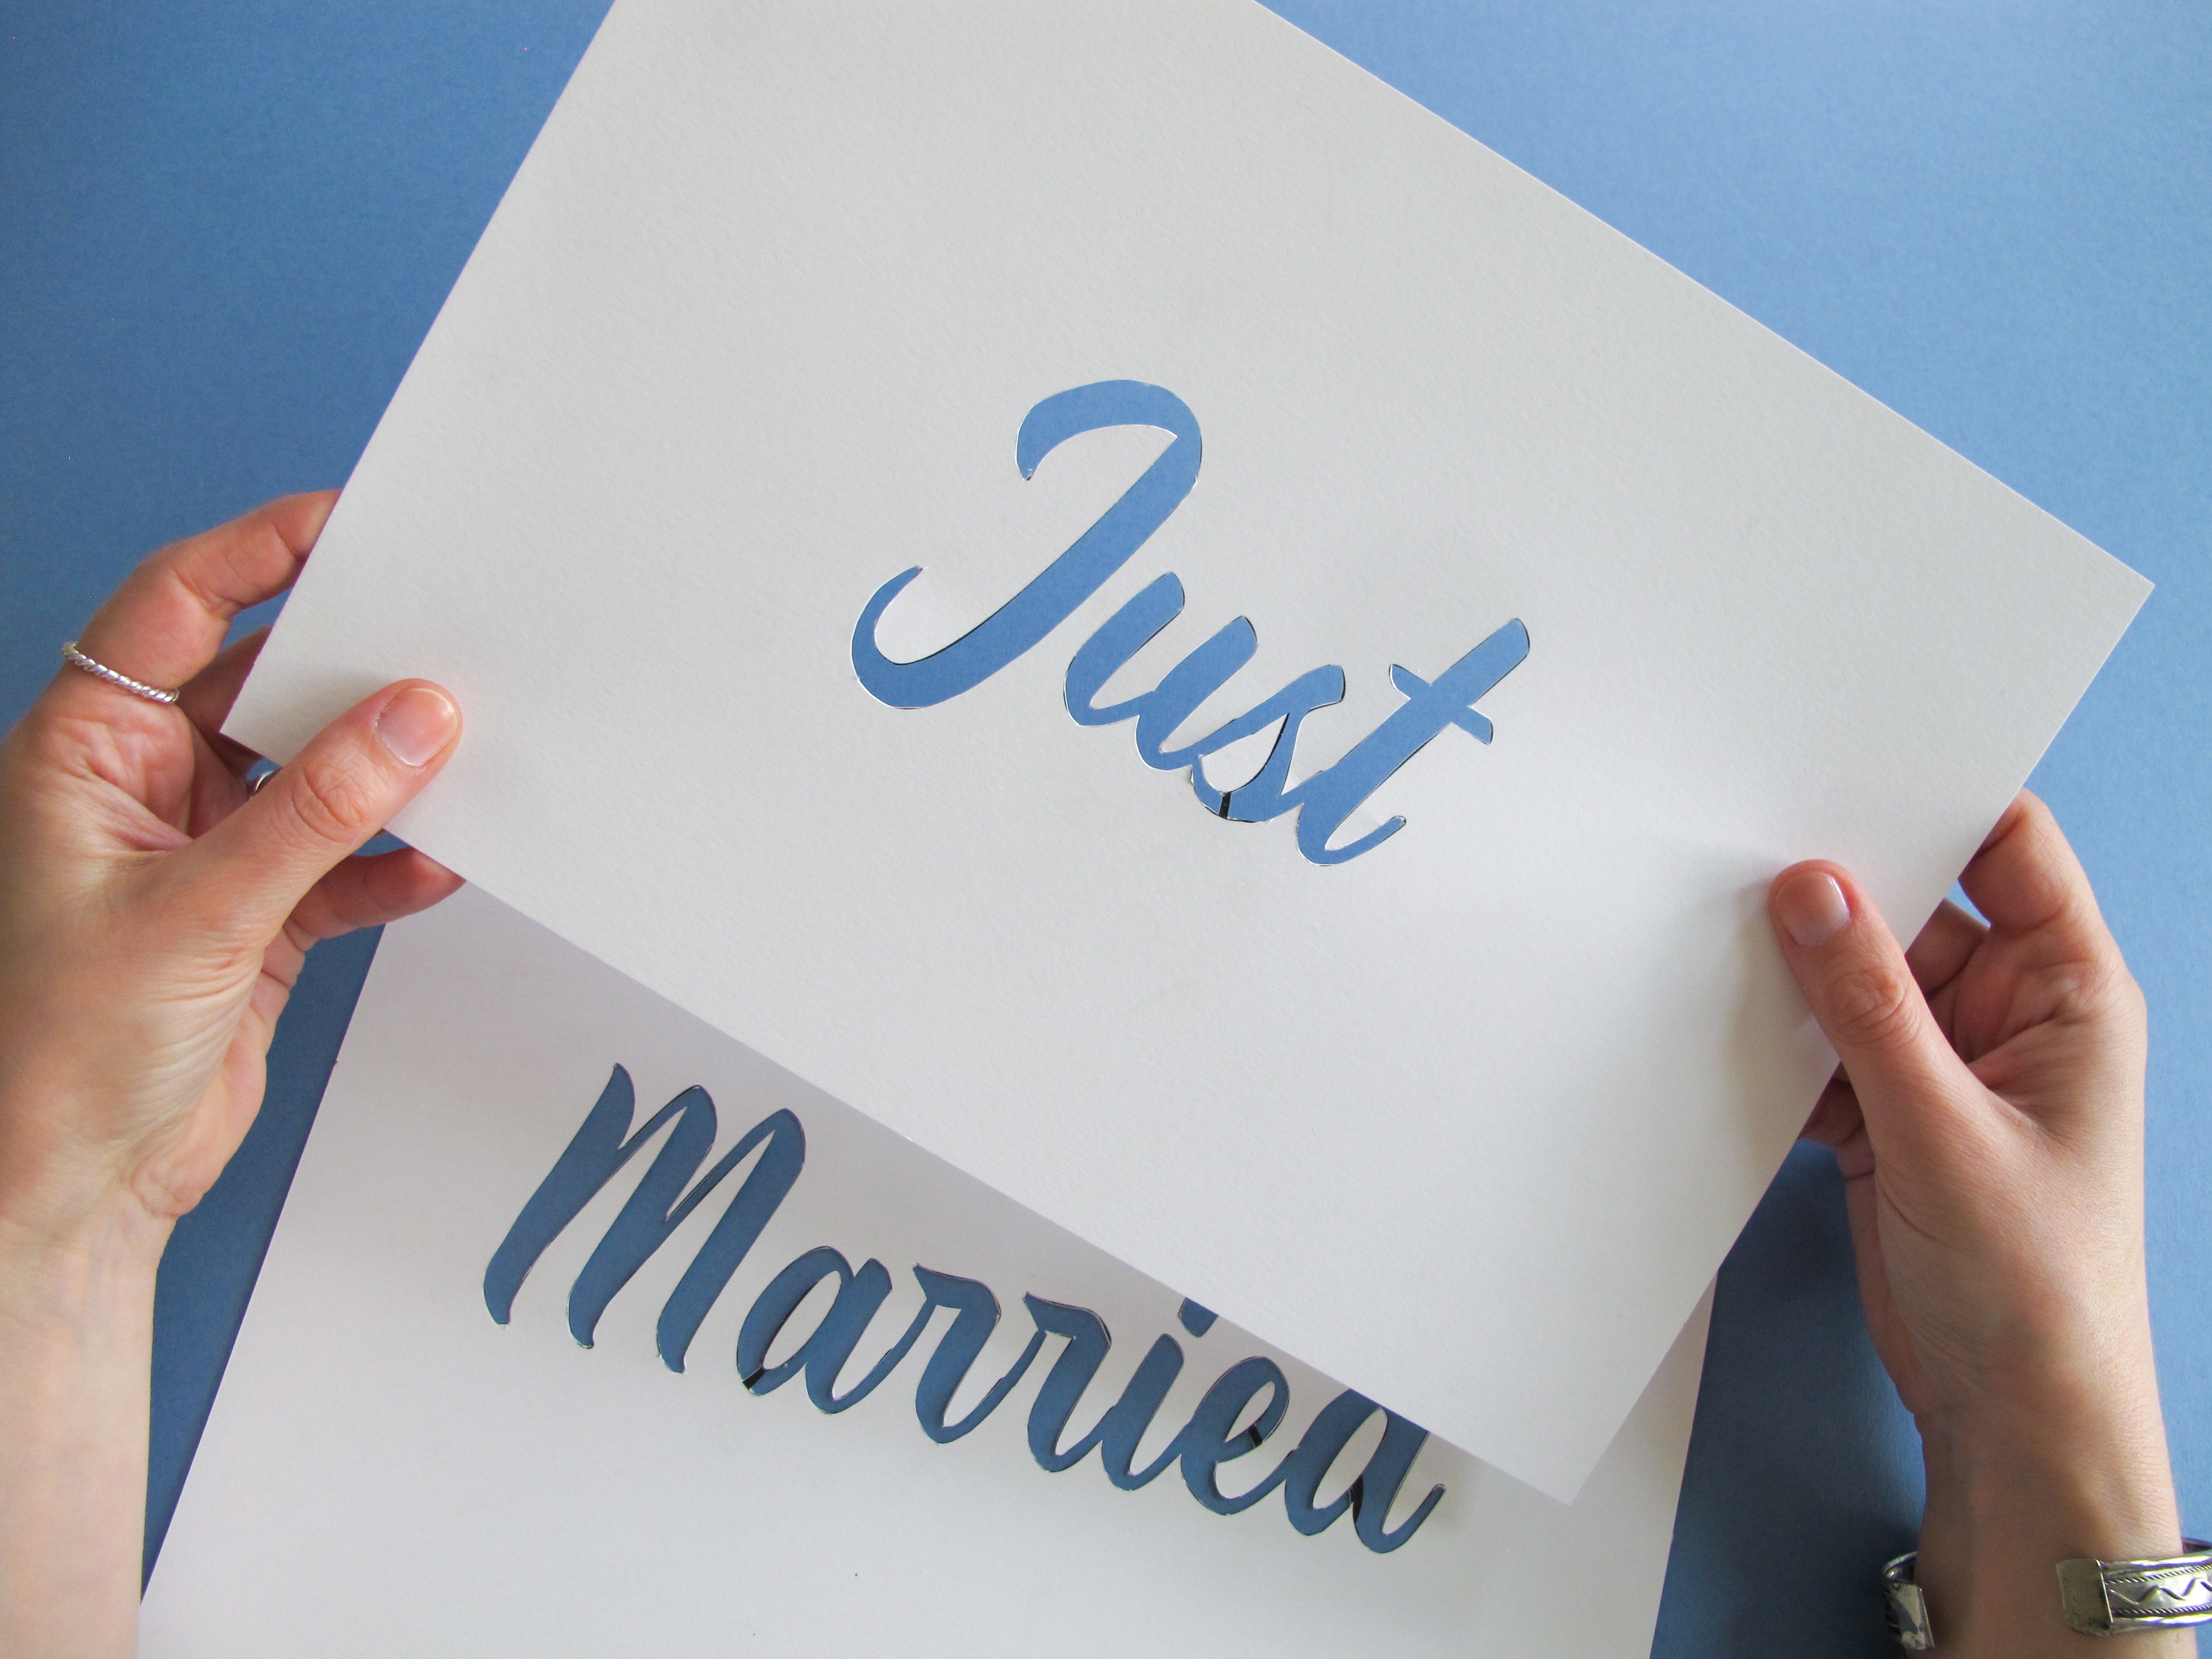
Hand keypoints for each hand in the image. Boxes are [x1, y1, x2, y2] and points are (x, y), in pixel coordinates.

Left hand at [0, 493, 463, 1656]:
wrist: (71, 1193)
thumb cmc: (57, 1056)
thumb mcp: (199, 913)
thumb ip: (319, 811)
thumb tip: (415, 716)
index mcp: (83, 755)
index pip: (175, 610)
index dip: (260, 553)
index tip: (349, 523)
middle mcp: (142, 790)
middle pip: (260, 683)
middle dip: (346, 663)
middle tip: (436, 632)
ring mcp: (201, 854)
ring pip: (312, 773)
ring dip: (383, 769)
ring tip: (462, 748)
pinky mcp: (254, 920)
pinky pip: (343, 863)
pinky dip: (393, 863)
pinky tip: (440, 861)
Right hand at [1771, 793, 2187, 1655]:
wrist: (2014, 1415)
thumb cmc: (2033, 1281)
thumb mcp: (1944, 1128)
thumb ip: (1870, 1003)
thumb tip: (1810, 887)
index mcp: (2068, 993)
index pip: (2010, 850)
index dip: (1936, 798)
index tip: (1845, 760)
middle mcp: (2010, 1013)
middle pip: (1915, 908)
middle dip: (1838, 888)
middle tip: (1745, 846)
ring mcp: (1945, 1064)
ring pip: (1857, 978)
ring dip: (1798, 973)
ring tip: (1715, 937)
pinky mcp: (1891, 1115)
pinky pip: (1824, 1046)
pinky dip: (1780, 1044)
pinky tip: (1728, 1032)